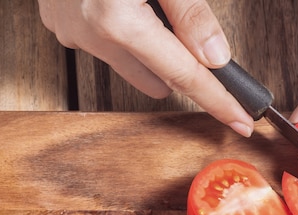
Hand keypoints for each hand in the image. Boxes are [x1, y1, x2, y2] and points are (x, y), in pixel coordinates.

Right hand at [37, 0, 254, 136]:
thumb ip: (187, 12)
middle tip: (192, 42)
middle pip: (155, 76)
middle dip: (179, 68)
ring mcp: (71, 32)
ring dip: (147, 47)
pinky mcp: (59, 25)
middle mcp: (91, 34)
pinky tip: (118, 5)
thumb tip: (213, 55)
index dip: (216, 99)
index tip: (238, 120)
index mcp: (118, 19)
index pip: (183, 74)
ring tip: (146, 9)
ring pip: (127, 61)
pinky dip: (118, 32)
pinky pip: (100, 43)